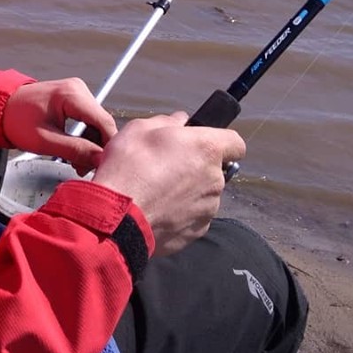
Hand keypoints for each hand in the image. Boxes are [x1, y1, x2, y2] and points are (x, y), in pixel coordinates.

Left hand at [3, 78, 117, 174]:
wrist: (2, 108)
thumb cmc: (18, 121)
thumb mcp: (45, 141)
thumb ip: (75, 150)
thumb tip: (100, 159)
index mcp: (72, 94)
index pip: (103, 121)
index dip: (108, 146)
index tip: (106, 166)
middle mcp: (78, 89)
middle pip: (102, 123)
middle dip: (97, 148)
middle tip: (84, 169)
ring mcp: (77, 92)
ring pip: (96, 124)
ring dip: (90, 145)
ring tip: (77, 163)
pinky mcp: (75, 98)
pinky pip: (88, 120)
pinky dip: (84, 137)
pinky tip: (75, 151)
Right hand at [92, 112, 245, 256]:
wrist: (117, 214)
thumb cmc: (129, 166)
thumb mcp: (141, 128)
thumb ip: (168, 121)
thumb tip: (180, 121)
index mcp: (206, 149)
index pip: (236, 142)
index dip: (221, 141)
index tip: (203, 143)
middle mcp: (215, 179)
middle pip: (215, 169)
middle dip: (195, 166)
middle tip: (166, 165)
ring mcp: (208, 208)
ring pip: (203, 193)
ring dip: (187, 190)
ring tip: (157, 190)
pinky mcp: (197, 232)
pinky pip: (192, 216)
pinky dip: (179, 212)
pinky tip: (156, 208)